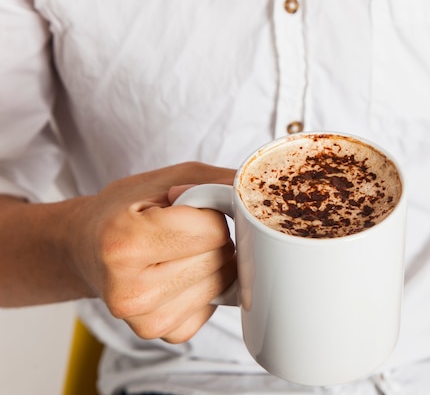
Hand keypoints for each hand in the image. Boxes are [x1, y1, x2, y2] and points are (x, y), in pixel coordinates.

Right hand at [67, 162, 236, 342]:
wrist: (85, 248)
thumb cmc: (127, 208)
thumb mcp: (169, 179)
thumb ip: (218, 182)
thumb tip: (260, 196)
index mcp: (124, 242)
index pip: (213, 230)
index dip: (209, 214)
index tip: (186, 210)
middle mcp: (131, 290)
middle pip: (221, 258)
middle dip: (214, 239)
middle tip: (180, 232)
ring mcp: (146, 320)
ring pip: (224, 282)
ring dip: (213, 262)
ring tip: (176, 252)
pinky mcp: (164, 334)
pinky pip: (215, 304)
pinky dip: (205, 286)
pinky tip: (177, 274)